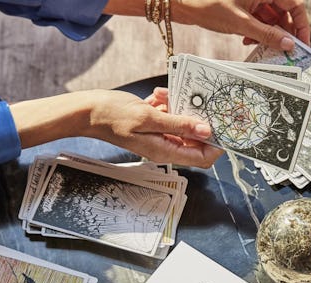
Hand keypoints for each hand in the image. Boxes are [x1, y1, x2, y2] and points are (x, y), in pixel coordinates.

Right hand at [10, 89, 222, 167]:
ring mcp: (159, 133)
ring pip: (182, 120)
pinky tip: (155, 96)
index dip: (215, 144)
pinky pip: (169, 111)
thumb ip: (179, 125)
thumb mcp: (149, 118)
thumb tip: (206, 130)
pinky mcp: (154, 122)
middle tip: (193, 101)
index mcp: (166, 151)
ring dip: (177, 105)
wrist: (90, 110)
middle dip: (196, 118)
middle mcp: (165, 145)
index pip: (203, 157)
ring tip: (162, 96)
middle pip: (196, 137)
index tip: (221, 125)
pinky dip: (166, 101)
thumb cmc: (114, 117)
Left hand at [103, 0, 309, 50]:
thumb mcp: (240, 23)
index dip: (301, 26)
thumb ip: (266, 34)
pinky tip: (248, 41)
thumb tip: (288, 45)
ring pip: (272, 17)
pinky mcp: (245, 5)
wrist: (181, 3)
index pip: (295, 5)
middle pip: (285, 11)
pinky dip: (258, 31)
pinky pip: (260, 19)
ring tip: (261, 47)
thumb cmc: (207, 5)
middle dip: (284, 33)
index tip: (303, 45)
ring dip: (269, 34)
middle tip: (285, 53)